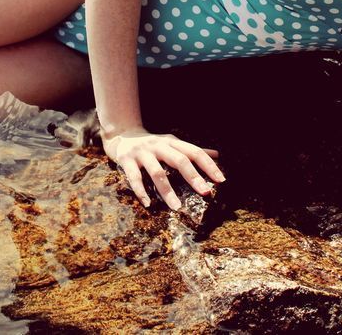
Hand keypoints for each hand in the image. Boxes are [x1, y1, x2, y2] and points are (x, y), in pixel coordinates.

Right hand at [101, 128, 224, 209]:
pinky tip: (148, 204)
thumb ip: (192, 150)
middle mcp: (158, 145)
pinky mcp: (126, 160)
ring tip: (176, 207)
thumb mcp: (171, 143)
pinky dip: (141, 191)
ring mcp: (142, 153)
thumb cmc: (152, 144)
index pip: (194, 152)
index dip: (208, 165)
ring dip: (167, 191)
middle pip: (179, 160)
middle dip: (193, 177)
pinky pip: (134, 178)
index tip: (221, 180)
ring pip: (157, 172)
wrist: (121, 134)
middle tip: (205, 193)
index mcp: (172, 142)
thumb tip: (217, 154)